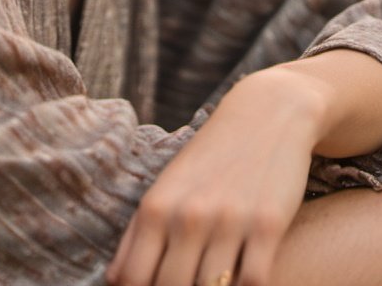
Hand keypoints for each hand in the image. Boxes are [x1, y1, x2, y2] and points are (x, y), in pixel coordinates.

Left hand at [106, 67, 322, 285]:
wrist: (266, 113)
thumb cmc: (209, 160)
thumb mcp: (166, 189)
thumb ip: (137, 236)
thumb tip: (113, 282)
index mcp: (156, 207)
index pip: (132, 279)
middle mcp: (187, 215)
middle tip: (190, 281)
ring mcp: (228, 221)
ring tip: (213, 280)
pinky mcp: (268, 225)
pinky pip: (254, 283)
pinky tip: (244, 278)